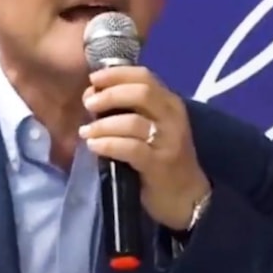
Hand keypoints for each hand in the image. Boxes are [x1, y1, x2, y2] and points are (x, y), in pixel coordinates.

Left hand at [79, 66, 210, 229]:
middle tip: (88, 104)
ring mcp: (169, 141)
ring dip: (103, 124)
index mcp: (170, 104)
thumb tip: (94, 96)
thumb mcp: (153, 128)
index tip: (92, 78)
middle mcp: (173, 118)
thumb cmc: (163, 160)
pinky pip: (130, 148)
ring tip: (85, 131)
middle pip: (140, 92)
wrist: (187, 198)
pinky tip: (94, 146)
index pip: (144, 76)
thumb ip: (131, 110)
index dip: (116, 74)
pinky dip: (108, 144)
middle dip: (110, 94)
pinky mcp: (160, 164)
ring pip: (133, 121)